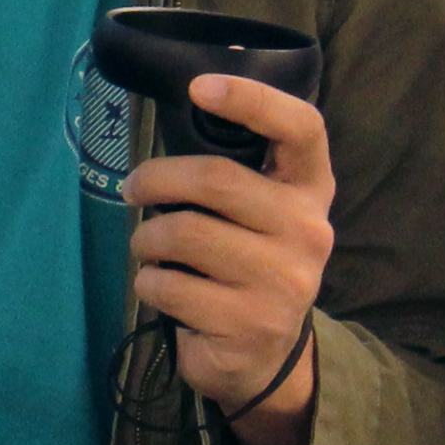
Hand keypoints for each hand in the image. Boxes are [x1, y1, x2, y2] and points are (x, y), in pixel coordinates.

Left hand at [121, 74, 335, 444]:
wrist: (264, 357)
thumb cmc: (246, 263)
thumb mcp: (256, 213)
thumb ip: (232, 171)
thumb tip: (185, 105)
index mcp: (311, 189)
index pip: (300, 128)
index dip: (251, 99)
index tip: (200, 87)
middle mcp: (310, 230)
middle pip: (216, 180)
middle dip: (155, 179)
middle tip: (133, 190)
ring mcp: (285, 281)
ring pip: (183, 233)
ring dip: (146, 239)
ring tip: (150, 249)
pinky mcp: (252, 324)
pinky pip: (170, 285)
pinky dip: (148, 283)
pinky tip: (162, 288)